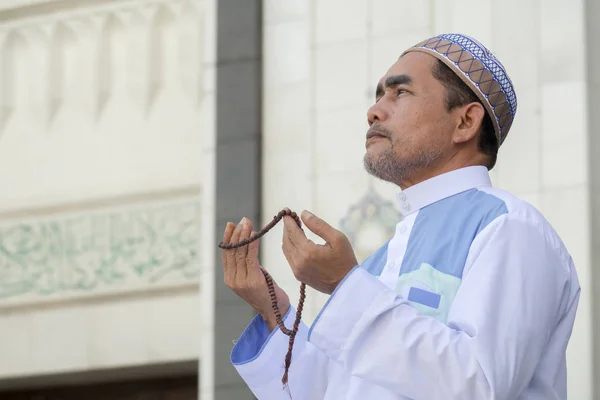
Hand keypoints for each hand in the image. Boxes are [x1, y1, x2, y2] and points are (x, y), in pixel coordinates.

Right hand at [222, 217, 289, 331]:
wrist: (275, 311)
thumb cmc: (267, 292)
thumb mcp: (252, 276)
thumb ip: (246, 264)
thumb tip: (245, 242)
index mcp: (230, 279)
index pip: (226, 254)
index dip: (228, 238)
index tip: (231, 224)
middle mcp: (232, 280)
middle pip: (232, 252)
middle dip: (237, 234)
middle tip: (243, 220)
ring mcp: (241, 282)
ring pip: (240, 253)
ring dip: (244, 236)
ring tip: (248, 224)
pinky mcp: (252, 281)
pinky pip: (250, 258)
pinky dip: (252, 244)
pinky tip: (254, 235)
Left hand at [282, 210, 357, 293]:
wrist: (347, 285)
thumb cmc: (345, 260)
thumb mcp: (337, 238)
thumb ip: (318, 225)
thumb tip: (303, 213)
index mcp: (308, 252)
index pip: (292, 232)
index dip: (289, 221)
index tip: (287, 212)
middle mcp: (299, 262)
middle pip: (286, 240)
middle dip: (287, 228)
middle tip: (291, 218)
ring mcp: (297, 271)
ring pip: (286, 249)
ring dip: (288, 237)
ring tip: (295, 228)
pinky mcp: (299, 276)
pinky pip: (289, 258)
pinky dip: (290, 247)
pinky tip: (298, 241)